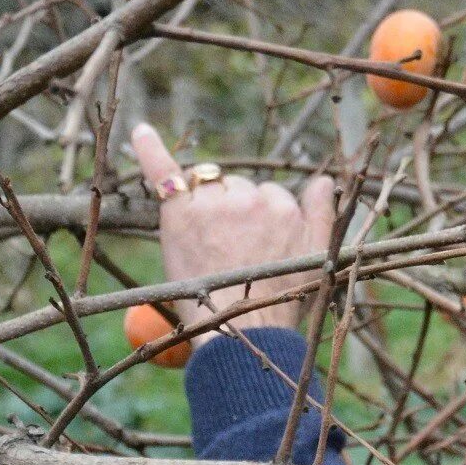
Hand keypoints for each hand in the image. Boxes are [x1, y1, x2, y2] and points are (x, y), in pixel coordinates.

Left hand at [129, 123, 335, 338]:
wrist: (245, 333)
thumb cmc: (282, 301)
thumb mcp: (317, 257)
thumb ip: (322, 214)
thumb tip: (323, 181)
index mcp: (283, 207)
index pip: (266, 195)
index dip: (259, 222)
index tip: (255, 251)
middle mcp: (250, 198)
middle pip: (237, 188)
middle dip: (233, 211)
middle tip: (230, 254)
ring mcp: (214, 204)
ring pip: (208, 185)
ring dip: (206, 203)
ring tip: (208, 246)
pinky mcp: (180, 215)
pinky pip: (163, 172)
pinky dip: (150, 150)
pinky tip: (141, 131)